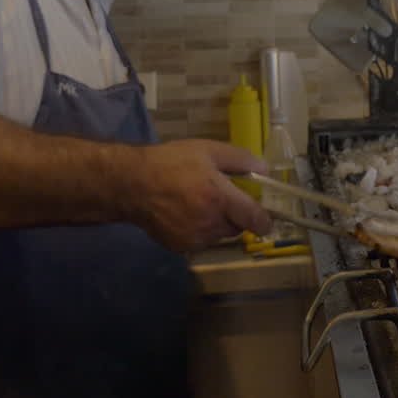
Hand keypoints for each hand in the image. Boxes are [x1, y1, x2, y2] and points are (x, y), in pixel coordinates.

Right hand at [131, 139, 273, 250]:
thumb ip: (240, 160)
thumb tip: (265, 170)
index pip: (255, 220)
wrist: (131, 184)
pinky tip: (185, 214)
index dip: (265, 220)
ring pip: (219, 235)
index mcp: (220, 199)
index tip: (266, 218)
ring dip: (217, 223)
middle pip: (238, 228)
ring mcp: (195, 238)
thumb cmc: (171, 162)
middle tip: (219, 198)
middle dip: (235, 216)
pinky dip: (199, 231)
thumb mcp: (207, 150)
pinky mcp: (181, 247)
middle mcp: (210, 224)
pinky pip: (201, 241)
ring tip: (198, 203)